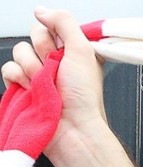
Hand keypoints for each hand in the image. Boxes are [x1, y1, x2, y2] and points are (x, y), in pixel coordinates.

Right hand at [1, 7, 106, 161]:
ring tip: (46, 85)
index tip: (65, 51)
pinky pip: (8, 68)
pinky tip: (33, 90)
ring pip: (20, 51)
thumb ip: (64, 22)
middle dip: (44, 51)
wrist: (72, 129)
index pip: (53, 25)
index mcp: (73, 51)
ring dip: (33, 67)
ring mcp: (37, 73)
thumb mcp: (82, 50)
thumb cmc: (83, 97)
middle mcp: (56, 60)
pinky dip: (19, 78)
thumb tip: (42, 11)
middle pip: (34, 35)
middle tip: (57, 70)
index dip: (56, 37)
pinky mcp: (23, 86)